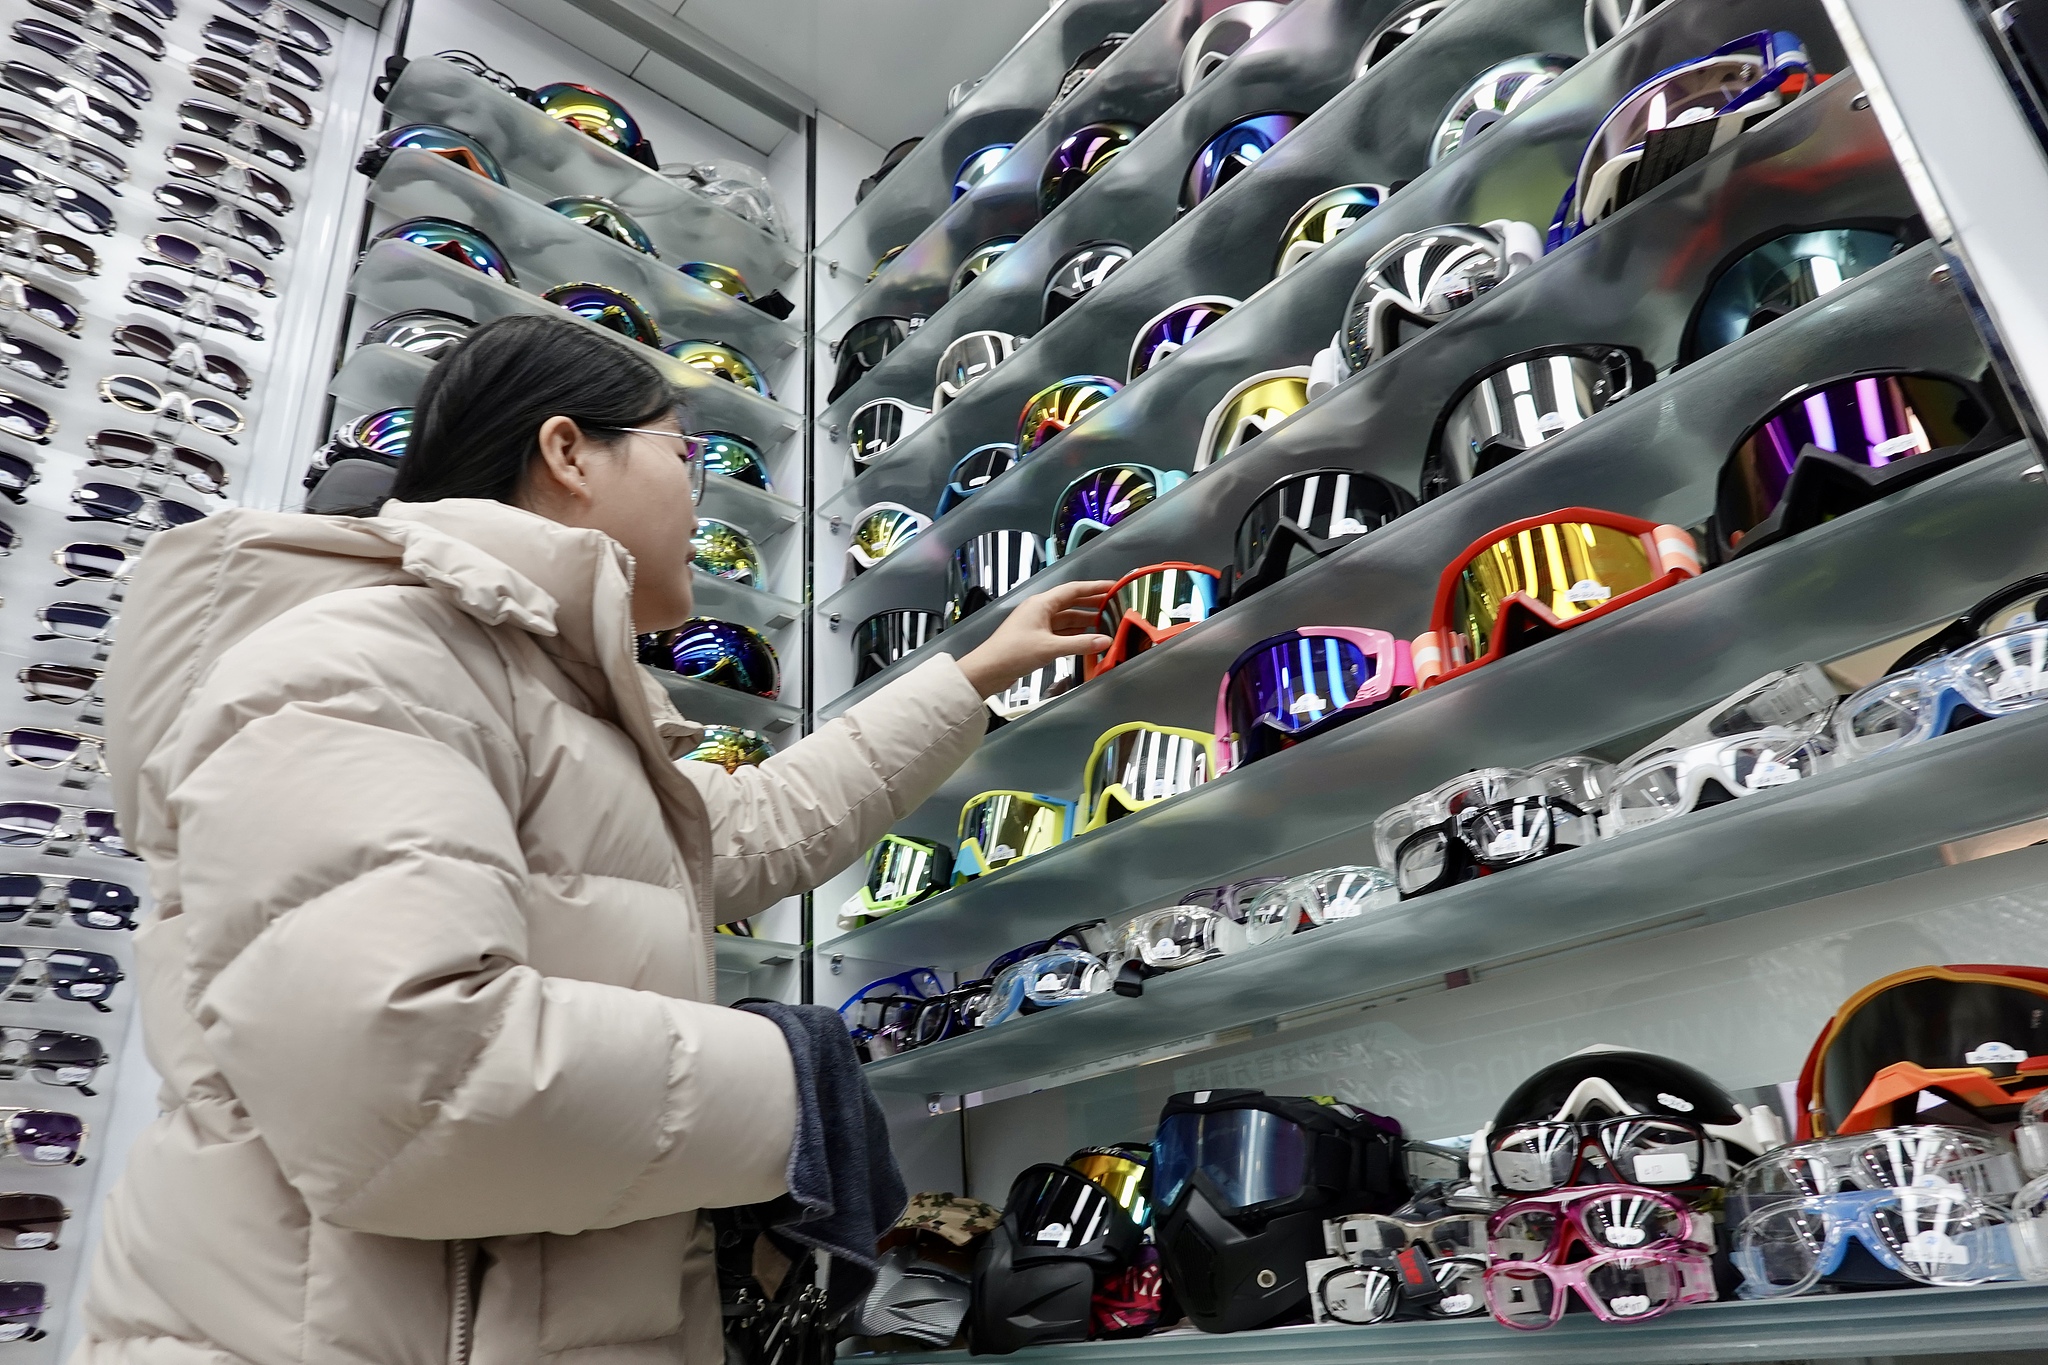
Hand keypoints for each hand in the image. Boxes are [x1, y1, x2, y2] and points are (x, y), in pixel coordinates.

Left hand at [956, 580, 1116, 697]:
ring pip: (1067, 619)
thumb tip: (1105, 641)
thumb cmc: (1012, 653)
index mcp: (1041, 603)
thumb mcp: (1050, 648)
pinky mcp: (1036, 639)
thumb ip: (1080, 644)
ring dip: (1085, 622)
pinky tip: (1087, 640)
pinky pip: (1061, 632)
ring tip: (1106, 623)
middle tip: (1114, 605)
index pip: (1074, 590)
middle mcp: (1040, 610)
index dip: (1095, 588)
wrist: (988, 670)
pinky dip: (1075, 635)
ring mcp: (1037, 624)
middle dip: (1093, 604)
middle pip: (1071, 603)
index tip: (1113, 587)